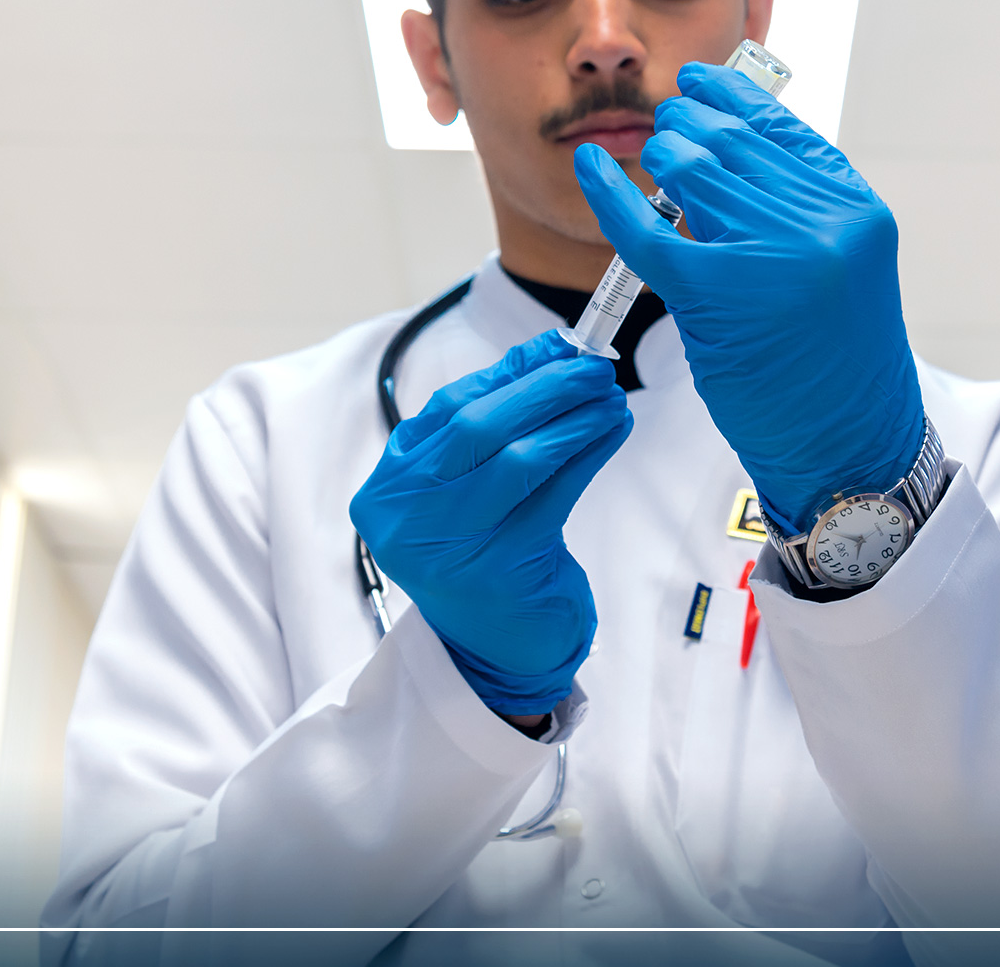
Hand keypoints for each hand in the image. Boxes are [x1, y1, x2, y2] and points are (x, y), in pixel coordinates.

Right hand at [349, 330, 630, 713]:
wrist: (494, 652)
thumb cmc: (485, 557)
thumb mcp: (469, 492)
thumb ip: (492, 427)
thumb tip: (550, 350)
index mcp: (389, 488)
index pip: (447, 409)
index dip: (507, 372)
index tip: (557, 346)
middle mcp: (406, 517)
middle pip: (478, 427)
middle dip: (544, 387)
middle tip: (594, 365)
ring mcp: (447, 548)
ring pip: (518, 458)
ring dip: (573, 418)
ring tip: (610, 396)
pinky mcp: (496, 572)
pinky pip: (551, 496)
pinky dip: (586, 456)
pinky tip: (611, 433)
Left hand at [574, 62, 924, 533]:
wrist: (850, 448)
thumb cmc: (837, 369)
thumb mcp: (839, 271)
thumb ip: (796, 213)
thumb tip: (721, 157)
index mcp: (854, 208)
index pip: (782, 127)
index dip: (733, 96)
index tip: (699, 79)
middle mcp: (820, 221)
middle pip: (730, 140)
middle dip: (688, 124)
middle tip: (666, 127)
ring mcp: (770, 253)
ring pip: (689, 171)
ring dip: (660, 157)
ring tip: (650, 163)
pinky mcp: (716, 292)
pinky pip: (646, 228)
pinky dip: (609, 194)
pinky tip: (590, 165)